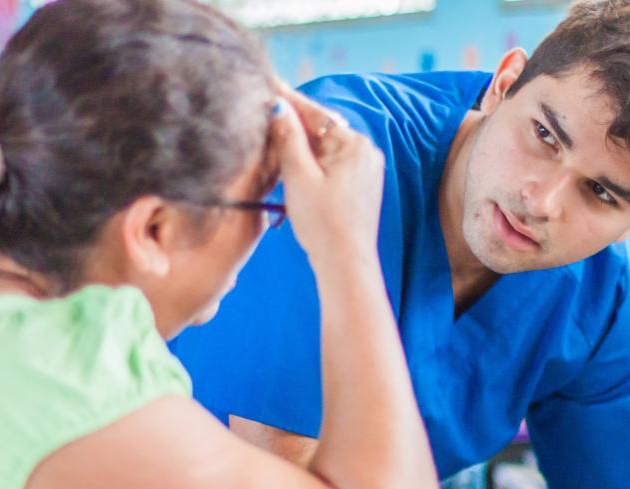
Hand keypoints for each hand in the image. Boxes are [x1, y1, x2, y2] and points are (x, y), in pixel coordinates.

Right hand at [268, 82, 384, 269]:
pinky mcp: (361, 186)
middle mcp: (365, 152)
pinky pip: (333, 164)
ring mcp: (366, 170)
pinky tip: (294, 167)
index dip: (287, 101)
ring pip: (325, 148)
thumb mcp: (298, 176)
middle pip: (320, 130)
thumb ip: (288, 138)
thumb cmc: (323, 224)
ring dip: (300, 146)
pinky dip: (313, 163)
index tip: (268, 84)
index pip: (313, 115)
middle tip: (264, 112)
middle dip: (293, 125)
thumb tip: (278, 107)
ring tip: (273, 140)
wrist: (345, 263)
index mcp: (353, 145)